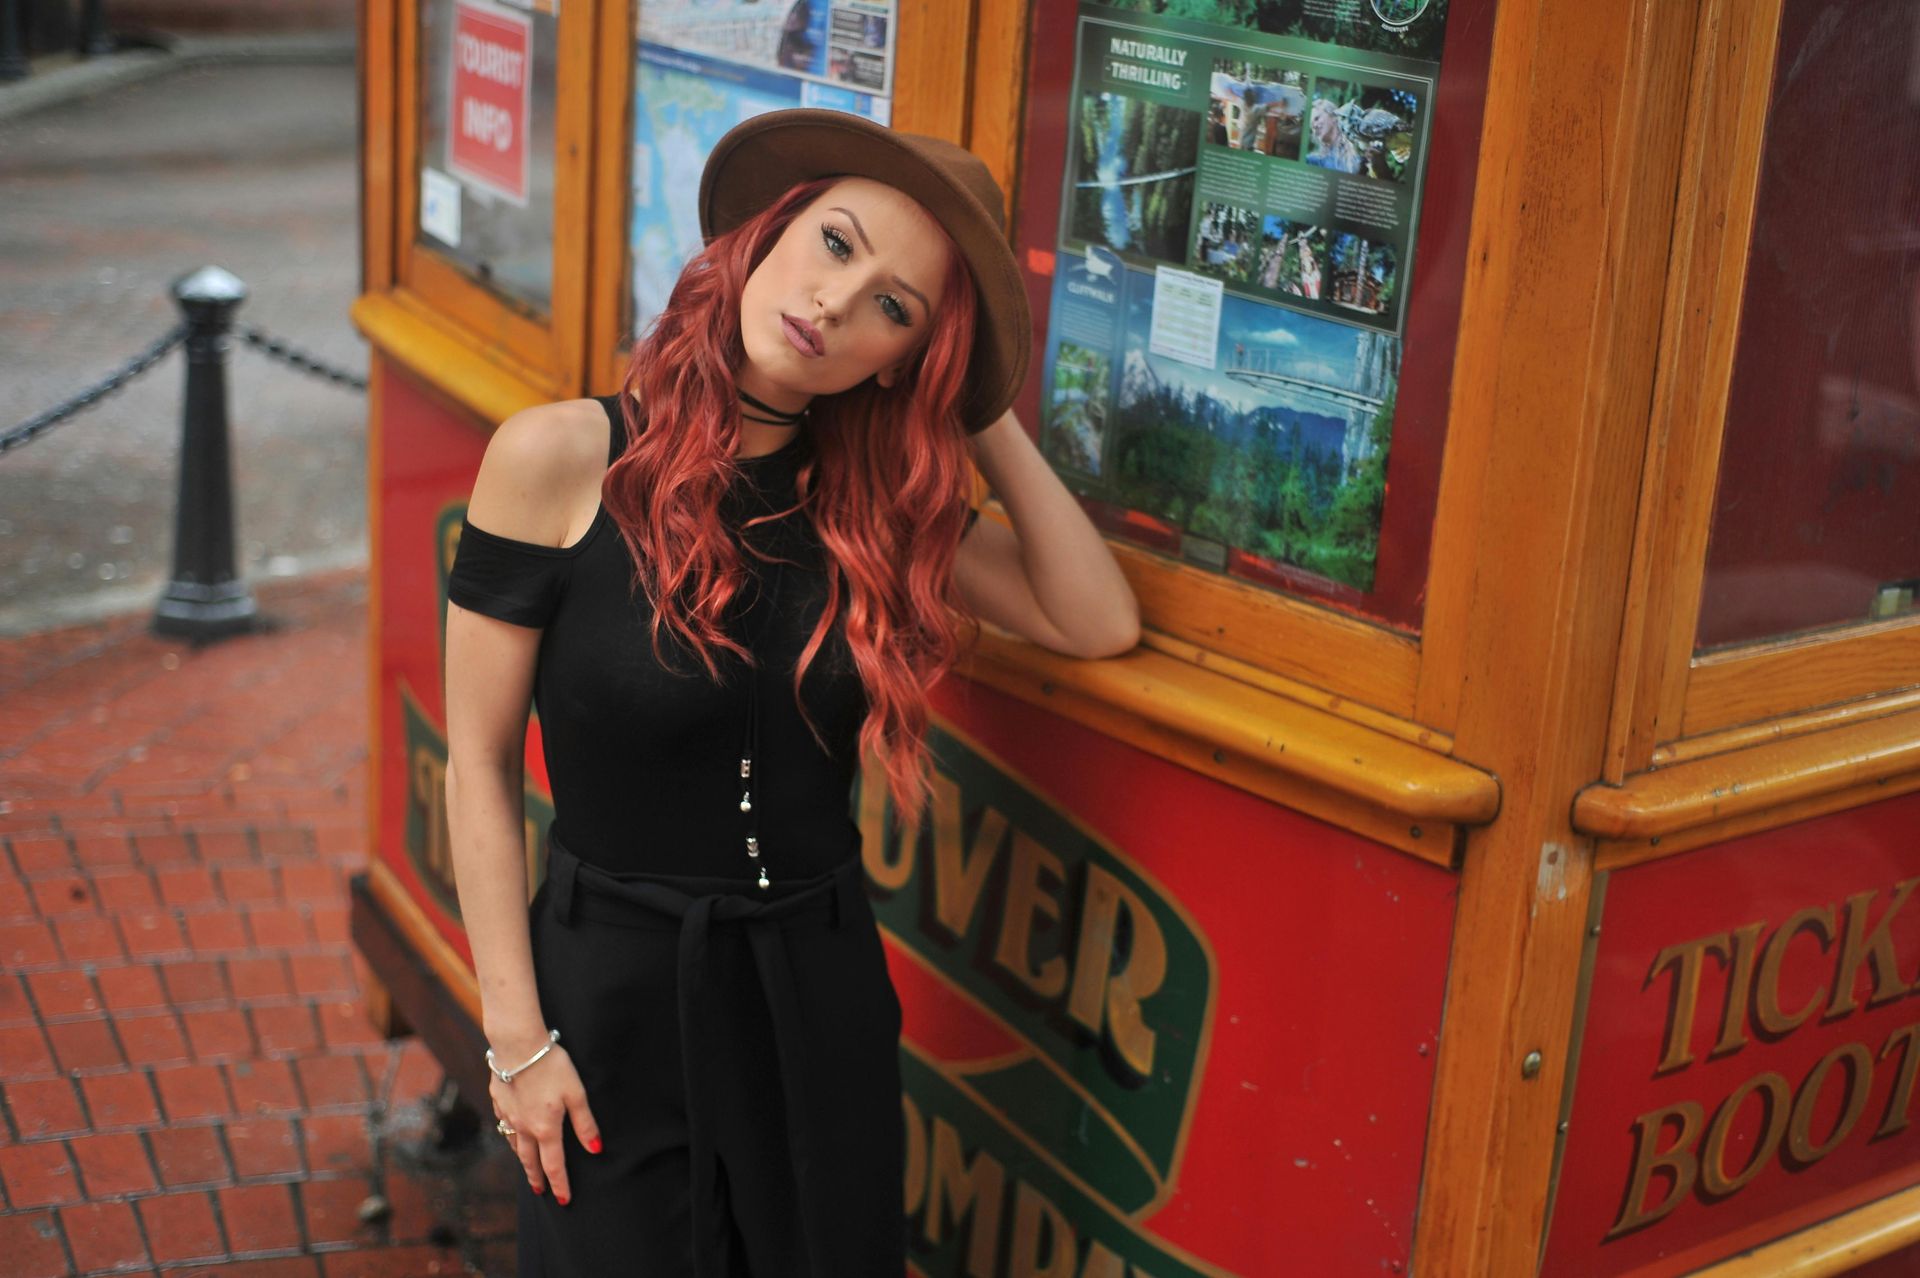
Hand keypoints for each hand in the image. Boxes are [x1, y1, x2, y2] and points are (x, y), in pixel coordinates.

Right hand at [490, 1043, 600, 1203]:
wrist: (517, 1045)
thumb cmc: (551, 1066)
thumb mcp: (576, 1093)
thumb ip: (585, 1123)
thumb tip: (595, 1149)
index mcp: (546, 1128)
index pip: (554, 1165)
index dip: (560, 1184)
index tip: (563, 1200)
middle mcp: (524, 1127)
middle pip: (530, 1160)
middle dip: (537, 1178)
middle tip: (541, 1191)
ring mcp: (508, 1115)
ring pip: (515, 1145)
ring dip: (523, 1159)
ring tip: (528, 1167)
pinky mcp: (498, 1101)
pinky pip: (504, 1126)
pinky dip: (510, 1136)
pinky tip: (512, 1133)